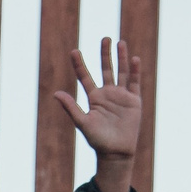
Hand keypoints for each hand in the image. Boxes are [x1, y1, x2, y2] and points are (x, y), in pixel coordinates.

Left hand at [54, 37, 143, 163]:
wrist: (116, 152)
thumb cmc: (97, 140)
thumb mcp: (82, 123)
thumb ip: (71, 107)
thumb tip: (56, 94)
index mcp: (94, 98)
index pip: (85, 77)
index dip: (80, 65)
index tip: (74, 52)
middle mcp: (107, 94)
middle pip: (106, 69)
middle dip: (105, 54)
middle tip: (105, 38)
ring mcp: (121, 96)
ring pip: (121, 73)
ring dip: (121, 58)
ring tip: (120, 42)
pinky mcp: (134, 101)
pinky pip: (134, 83)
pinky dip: (134, 71)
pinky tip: (133, 59)